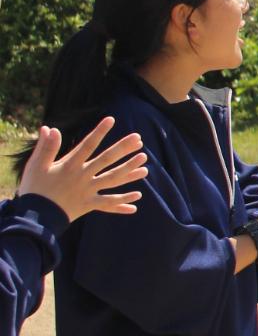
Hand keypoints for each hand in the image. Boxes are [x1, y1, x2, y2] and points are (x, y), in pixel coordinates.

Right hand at [15, 119, 146, 220]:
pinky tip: (138, 197)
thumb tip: (49, 128)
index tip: (111, 119)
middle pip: (107, 160)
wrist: (34, 216)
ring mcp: (88, 191)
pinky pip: (108, 203)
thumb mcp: (36, 166)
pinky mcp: (89, 205)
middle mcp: (82, 177)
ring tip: (146, 167)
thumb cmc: (34, 188)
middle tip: (139, 140)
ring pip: (113, 180)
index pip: (87, 145)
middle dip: (123, 149)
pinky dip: (122, 202)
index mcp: (70, 165)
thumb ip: (46, 147)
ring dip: (130, 173)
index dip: (99, 132)